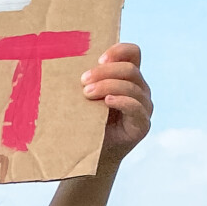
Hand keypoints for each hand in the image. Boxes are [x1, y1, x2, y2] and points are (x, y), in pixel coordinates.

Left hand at [82, 43, 150, 166]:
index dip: (118, 51)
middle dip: (105, 72)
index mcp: (129, 78)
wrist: (93, 154)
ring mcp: (144, 106)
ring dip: (108, 85)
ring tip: (87, 93)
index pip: (133, 53)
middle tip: (83, 81)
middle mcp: (140, 89)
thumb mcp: (86, 97)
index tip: (99, 59)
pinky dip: (121, 100)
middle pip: (130, 69)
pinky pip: (136, 107)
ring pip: (132, 86)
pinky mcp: (142, 124)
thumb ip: (87, 80)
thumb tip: (62, 62)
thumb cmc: (87, 121)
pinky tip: (107, 101)